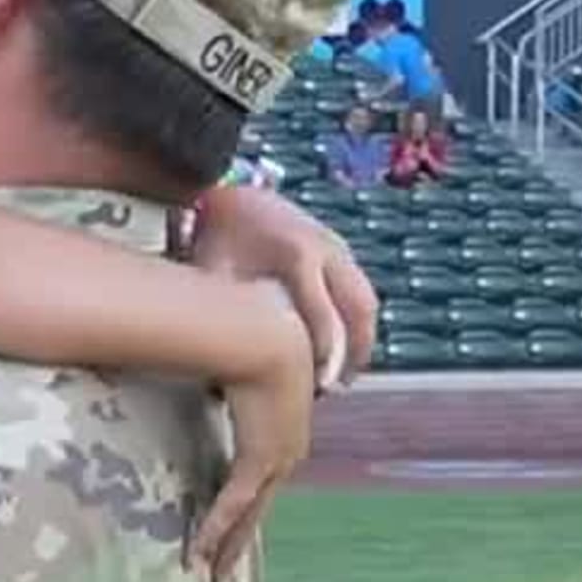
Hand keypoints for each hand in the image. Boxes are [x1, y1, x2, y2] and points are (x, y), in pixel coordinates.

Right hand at [190, 283, 317, 581]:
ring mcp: (278, 458)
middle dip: (239, 540)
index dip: (245, 506)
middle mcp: (288, 450)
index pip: (263, 477)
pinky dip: (215, 528)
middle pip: (260, 506)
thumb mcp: (240, 364)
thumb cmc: (253, 337)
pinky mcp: (261, 459)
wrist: (266, 334)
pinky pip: (234, 503)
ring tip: (211, 573)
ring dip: (228, 545)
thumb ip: (225, 376)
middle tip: (221, 568)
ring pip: (250, 513)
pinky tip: (197, 551)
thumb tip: (205, 368)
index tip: (232, 525)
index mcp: (286, 429)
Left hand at [191, 180, 378, 390]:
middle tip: (335, 386)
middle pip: (359, 309)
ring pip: (365, 300)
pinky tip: (342, 346)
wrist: (233, 194)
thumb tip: (229, 356)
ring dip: (361, 339)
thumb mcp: (215, 272)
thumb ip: (229, 311)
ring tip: (343, 374)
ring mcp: (338, 247)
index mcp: (297, 256)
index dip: (326, 355)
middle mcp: (327, 250)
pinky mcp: (340, 249)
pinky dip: (356, 320)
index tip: (321, 385)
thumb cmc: (219, 236)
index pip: (324, 315)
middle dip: (354, 352)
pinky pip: (359, 289)